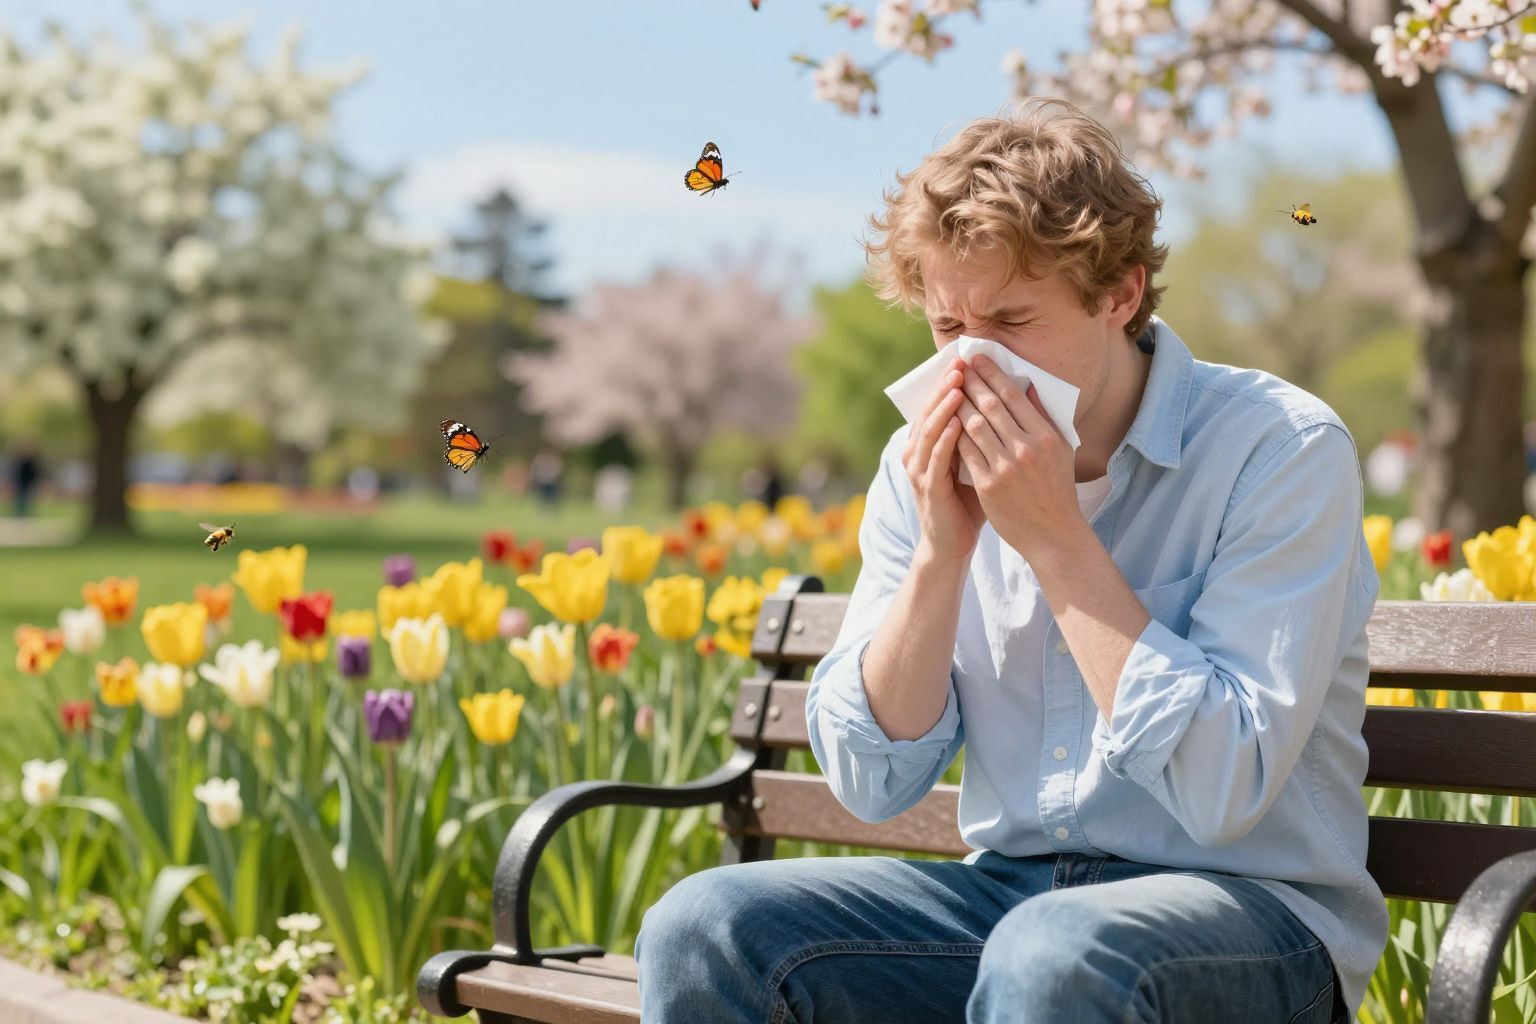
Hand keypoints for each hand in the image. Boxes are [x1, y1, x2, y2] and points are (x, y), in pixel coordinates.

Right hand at [901, 357, 985, 567]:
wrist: (953, 544)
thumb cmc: (969, 503)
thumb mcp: (978, 463)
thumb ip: (986, 436)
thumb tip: (1012, 405)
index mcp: (931, 444)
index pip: (939, 405)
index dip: (951, 383)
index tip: (969, 361)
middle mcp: (919, 453)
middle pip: (930, 412)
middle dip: (946, 386)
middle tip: (960, 363)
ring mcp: (920, 470)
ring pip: (929, 430)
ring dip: (943, 406)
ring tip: (957, 384)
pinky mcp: (927, 488)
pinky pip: (935, 458)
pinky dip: (945, 438)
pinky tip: (958, 421)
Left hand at [954, 354, 1079, 560]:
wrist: (1053, 534)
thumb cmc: (1057, 489)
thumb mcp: (1061, 450)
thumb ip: (1044, 417)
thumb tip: (1029, 386)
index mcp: (1045, 436)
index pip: (1014, 396)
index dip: (992, 374)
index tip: (978, 359)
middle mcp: (1026, 448)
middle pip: (991, 406)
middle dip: (971, 383)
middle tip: (957, 367)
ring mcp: (1006, 467)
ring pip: (974, 426)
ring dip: (958, 405)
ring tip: (948, 390)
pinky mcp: (988, 485)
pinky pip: (966, 453)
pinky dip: (954, 435)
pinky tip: (945, 422)